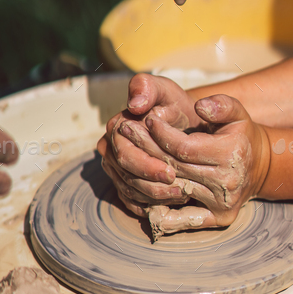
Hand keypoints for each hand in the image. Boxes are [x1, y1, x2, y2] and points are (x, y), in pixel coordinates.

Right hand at [97, 74, 201, 213]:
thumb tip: (135, 104)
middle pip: (126, 176)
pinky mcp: (124, 183)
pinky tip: (173, 204)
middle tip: (181, 190)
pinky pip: (133, 201)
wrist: (182, 121)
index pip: (124, 154)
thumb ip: (148, 88)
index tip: (172, 172)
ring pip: (130, 191)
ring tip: (182, 197)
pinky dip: (151, 205)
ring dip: (155, 198)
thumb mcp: (165, 90)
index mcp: (116, 128)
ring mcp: (115, 169)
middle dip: (153, 185)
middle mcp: (110, 149)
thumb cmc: (174, 105)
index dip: (147, 166)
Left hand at [101, 93, 270, 233]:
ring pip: (173, 190)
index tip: (146, 120)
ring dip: (146, 175)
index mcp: (230, 154)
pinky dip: (159, 210)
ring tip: (127, 156)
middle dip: (146, 148)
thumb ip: (221, 105)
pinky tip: (141, 192)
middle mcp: (227, 182)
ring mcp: (222, 203)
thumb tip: (200, 107)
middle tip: (126, 131)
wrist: (262, 167)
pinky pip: (181, 218)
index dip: (161, 134)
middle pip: (174, 168)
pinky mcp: (218, 218)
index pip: (183, 147)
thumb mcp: (237, 113)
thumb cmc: (242, 136)